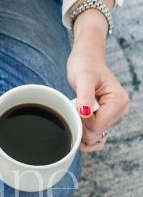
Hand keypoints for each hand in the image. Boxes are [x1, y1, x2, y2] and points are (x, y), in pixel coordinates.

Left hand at [67, 10, 129, 152]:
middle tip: (76, 106)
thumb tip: (85, 113)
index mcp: (118, 101)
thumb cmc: (85, 65)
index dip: (82, 122)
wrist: (87, 60)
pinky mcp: (108, 117)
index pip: (97, 127)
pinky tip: (79, 127)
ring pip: (96, 137)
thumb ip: (85, 96)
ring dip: (83, 130)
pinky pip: (98, 136)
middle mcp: (121, 109)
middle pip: (96, 133)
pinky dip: (87, 135)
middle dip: (82, 125)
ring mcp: (115, 115)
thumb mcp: (83, 78)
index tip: (76, 106)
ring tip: (78, 112)